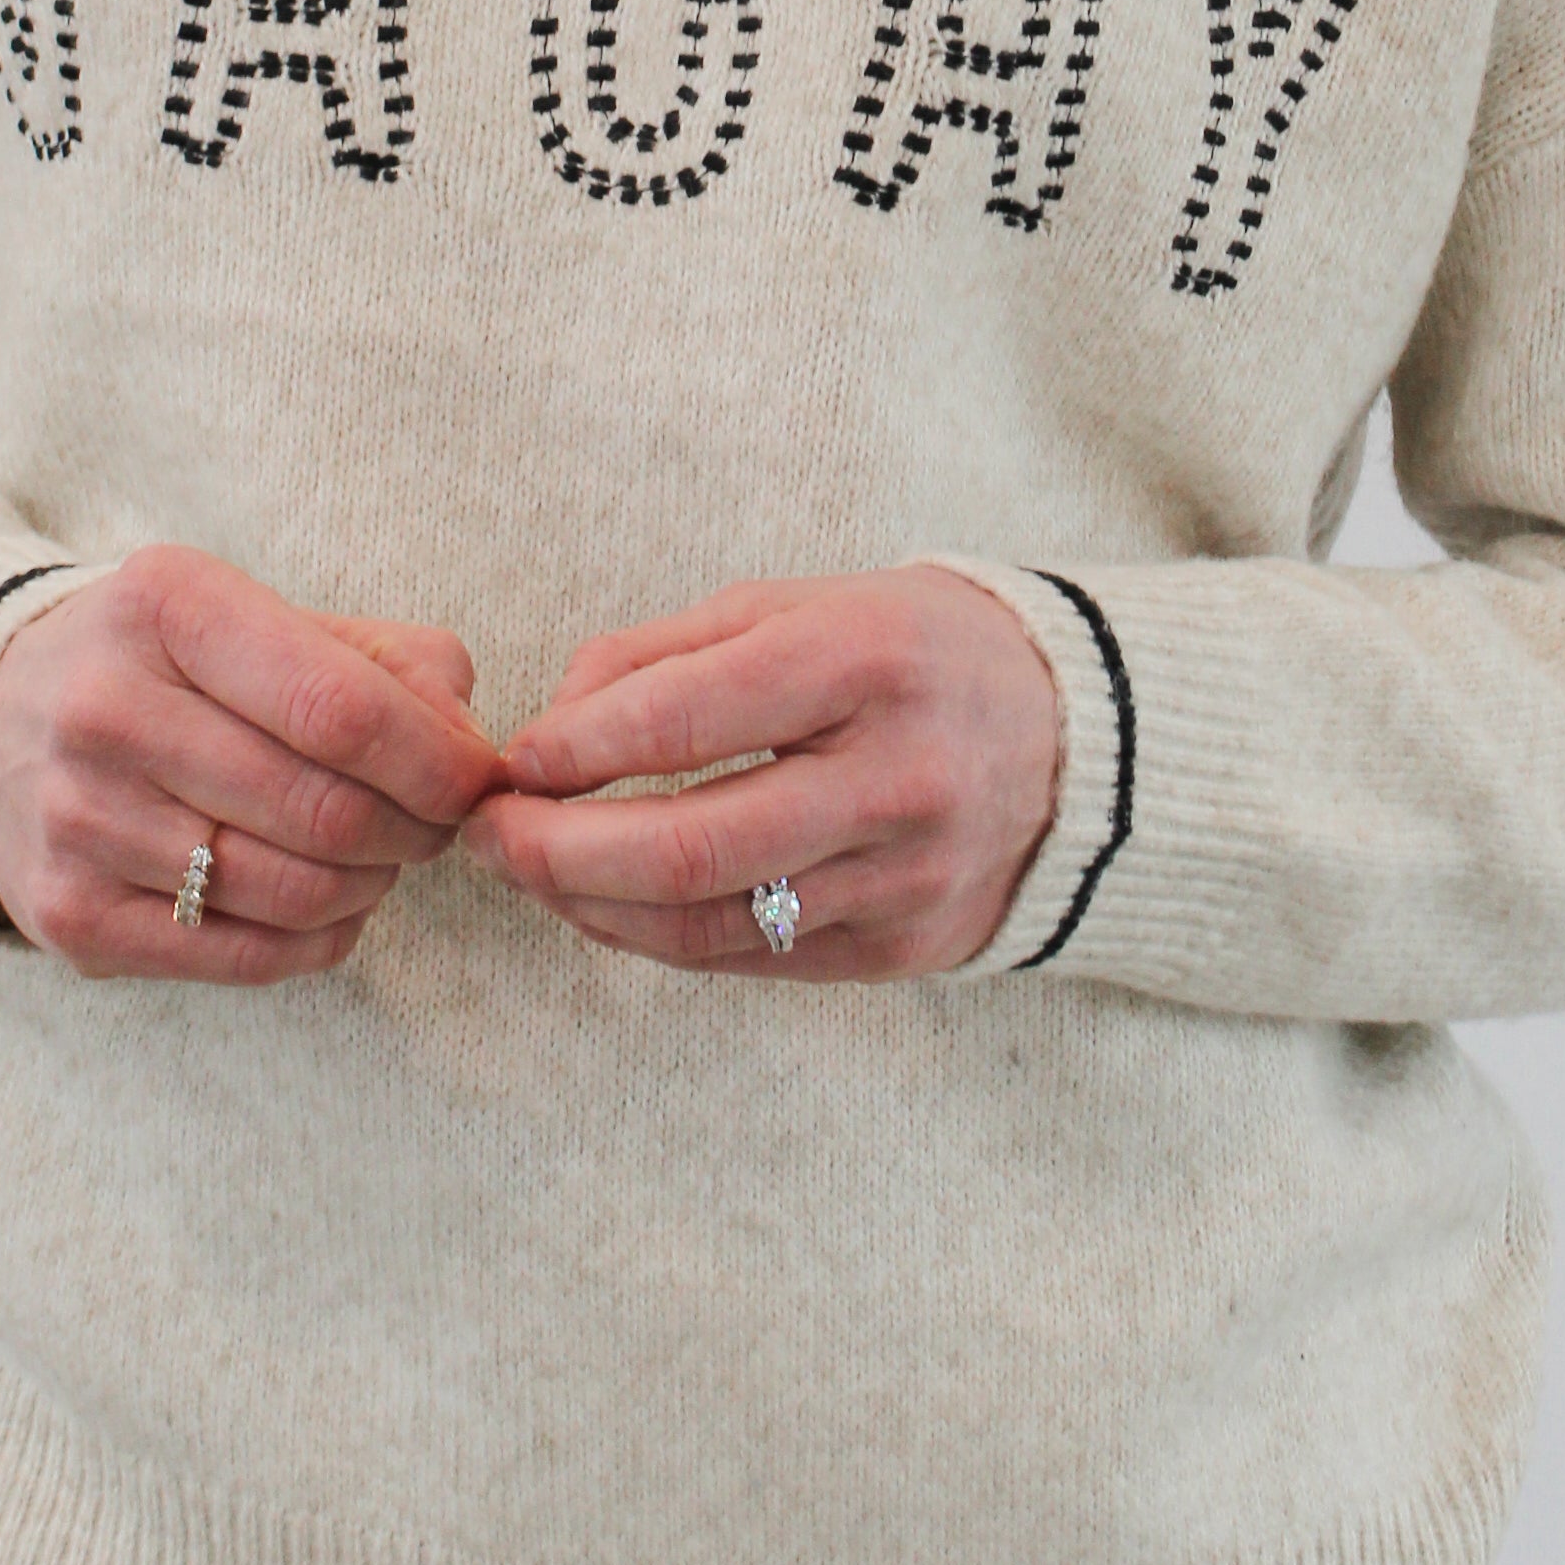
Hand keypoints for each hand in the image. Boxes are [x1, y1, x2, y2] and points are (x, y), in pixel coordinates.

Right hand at [0, 551, 490, 982]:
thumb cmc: (168, 668)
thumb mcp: (262, 619)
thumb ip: (387, 661)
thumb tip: (471, 745)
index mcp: (166, 605)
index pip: (339, 707)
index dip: (435, 760)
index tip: (478, 780)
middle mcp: (106, 709)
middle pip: (325, 810)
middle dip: (416, 829)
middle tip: (435, 824)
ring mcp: (78, 820)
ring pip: (294, 892)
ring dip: (372, 884)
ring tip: (375, 855)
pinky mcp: (71, 915)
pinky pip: (247, 957)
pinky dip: (320, 939)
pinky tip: (327, 903)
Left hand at [463, 570, 1063, 982]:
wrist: (1078, 738)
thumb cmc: (909, 652)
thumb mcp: (798, 604)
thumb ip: (665, 654)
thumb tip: (550, 733)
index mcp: (868, 660)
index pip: (689, 716)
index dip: (578, 746)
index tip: (514, 758)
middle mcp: (898, 776)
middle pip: (693, 846)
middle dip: (560, 851)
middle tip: (486, 838)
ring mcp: (908, 876)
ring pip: (712, 923)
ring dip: (593, 907)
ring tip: (529, 873)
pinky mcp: (907, 948)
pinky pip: (754, 961)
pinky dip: (661, 938)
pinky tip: (608, 907)